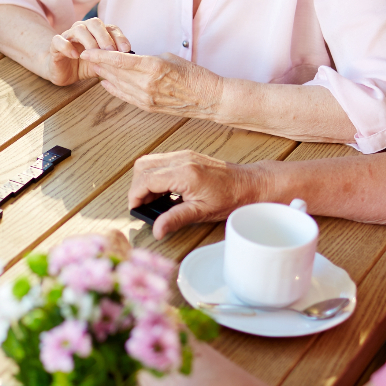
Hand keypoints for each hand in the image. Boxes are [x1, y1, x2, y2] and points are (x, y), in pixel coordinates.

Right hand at [48, 18, 130, 85]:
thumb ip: (113, 60)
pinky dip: (67, 46)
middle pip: (95, 23)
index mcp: (97, 32)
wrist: (62, 72)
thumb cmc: (85, 65)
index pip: (111, 28)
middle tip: (111, 52)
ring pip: (79, 29)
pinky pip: (59, 40)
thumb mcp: (103, 64)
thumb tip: (130, 61)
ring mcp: (68, 35)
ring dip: (89, 41)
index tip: (126, 50)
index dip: (119, 37)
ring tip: (94, 55)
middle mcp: (83, 29)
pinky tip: (76, 55)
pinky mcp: (55, 45)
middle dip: (105, 37)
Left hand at [82, 50, 223, 117]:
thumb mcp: (169, 58)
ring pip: (118, 85)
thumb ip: (147, 58)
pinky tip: (106, 84)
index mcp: (152, 67)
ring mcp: (146, 97)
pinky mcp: (148, 107)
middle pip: (114, 72)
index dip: (99, 56)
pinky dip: (114, 89)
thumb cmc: (194, 74)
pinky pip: (125, 97)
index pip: (118, 60)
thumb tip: (132, 59)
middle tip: (87, 56)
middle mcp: (145, 83)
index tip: (87, 51)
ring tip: (94, 67)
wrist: (208, 99)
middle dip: (99, 64)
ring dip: (104, 76)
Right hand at [129, 150, 258, 236]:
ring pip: (149, 161)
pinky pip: (160, 161)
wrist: (250, 184)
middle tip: (141, 205)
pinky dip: (153, 175)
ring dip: (144, 180)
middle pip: (142, 166)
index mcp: (185, 174)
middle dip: (136, 187)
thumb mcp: (202, 212)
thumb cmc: (231, 198)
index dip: (135, 195)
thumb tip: (157, 230)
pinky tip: (161, 191)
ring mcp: (183, 155)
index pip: (146, 179)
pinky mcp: (186, 156)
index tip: (135, 209)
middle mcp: (182, 160)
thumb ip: (176, 219)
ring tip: (151, 200)